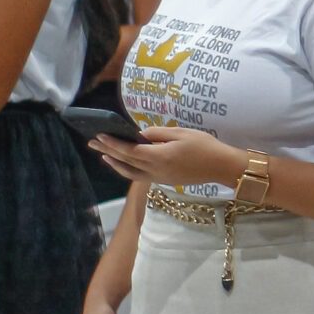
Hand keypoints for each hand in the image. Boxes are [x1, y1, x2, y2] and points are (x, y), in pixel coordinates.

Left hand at [90, 124, 243, 188]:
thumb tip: (140, 134)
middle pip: (125, 161)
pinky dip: (126, 169)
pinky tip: (124, 163)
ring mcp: (158, 178)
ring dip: (115, 164)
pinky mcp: (163, 180)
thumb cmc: (204, 146)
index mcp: (158, 157)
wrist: (221, 167)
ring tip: (103, 156)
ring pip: (129, 172)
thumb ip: (158, 133)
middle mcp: (154, 170)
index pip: (128, 150)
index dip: (112, 143)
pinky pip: (138, 176)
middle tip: (92, 143)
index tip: (99, 135)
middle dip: (108, 151)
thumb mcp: (182, 133)